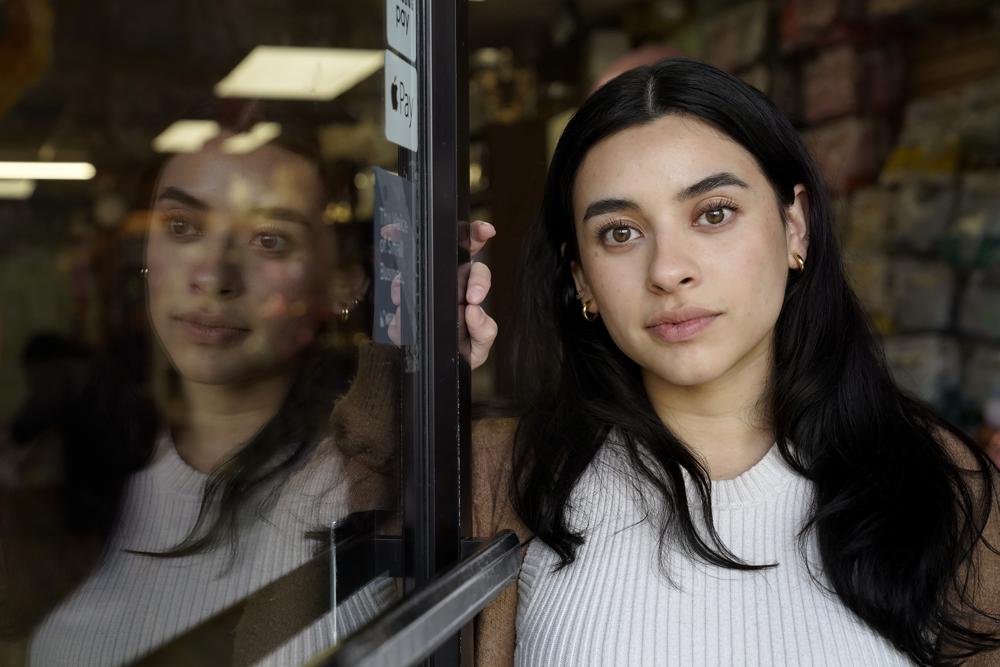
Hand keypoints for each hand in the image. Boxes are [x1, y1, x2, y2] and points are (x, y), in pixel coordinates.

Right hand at [385, 220, 496, 370]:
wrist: (437, 371)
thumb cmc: (462, 352)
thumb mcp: (478, 346)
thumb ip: (483, 330)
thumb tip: (474, 311)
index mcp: (469, 289)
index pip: (475, 262)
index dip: (478, 237)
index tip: (486, 231)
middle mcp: (447, 285)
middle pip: (447, 257)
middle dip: (447, 257)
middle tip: (468, 294)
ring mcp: (424, 293)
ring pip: (419, 272)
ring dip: (416, 277)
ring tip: (413, 291)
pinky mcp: (405, 306)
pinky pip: (400, 294)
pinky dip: (399, 296)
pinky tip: (400, 303)